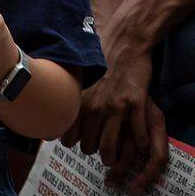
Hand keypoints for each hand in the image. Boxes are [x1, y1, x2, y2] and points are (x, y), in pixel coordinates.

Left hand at [64, 48, 166, 190]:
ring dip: (113, 157)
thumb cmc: (103, 56)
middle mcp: (94, 108)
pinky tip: (140, 142)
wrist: (128, 39)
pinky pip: (136, 135)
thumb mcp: (79, 78)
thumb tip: (54, 116)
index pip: (69, 140)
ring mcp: (115, 107)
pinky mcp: (135, 103)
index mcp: (78, 103)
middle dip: (96, 149)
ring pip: (109, 148)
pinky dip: (139, 143)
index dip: (78, 141)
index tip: (86, 137)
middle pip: (89, 147)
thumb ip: (70, 99)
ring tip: (117, 157)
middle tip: (103, 145)